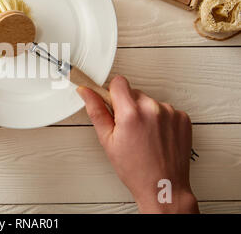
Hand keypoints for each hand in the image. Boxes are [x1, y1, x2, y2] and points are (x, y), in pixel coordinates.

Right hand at [77, 75, 198, 213]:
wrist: (163, 186)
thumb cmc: (135, 169)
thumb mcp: (107, 140)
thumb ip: (96, 110)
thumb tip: (86, 91)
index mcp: (131, 113)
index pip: (118, 82)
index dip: (112, 93)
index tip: (112, 105)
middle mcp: (153, 108)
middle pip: (134, 92)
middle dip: (128, 106)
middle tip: (127, 128)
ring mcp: (171, 113)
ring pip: (150, 101)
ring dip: (145, 112)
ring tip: (144, 135)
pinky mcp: (183, 118)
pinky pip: (166, 109)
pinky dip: (160, 119)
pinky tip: (156, 136)